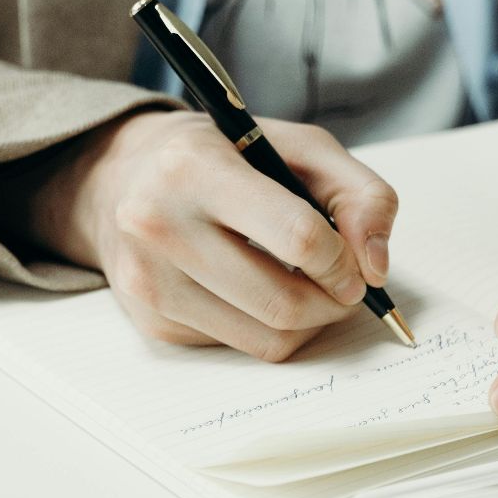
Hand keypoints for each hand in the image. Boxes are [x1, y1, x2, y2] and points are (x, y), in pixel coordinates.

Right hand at [27, 111, 396, 360]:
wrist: (121, 177)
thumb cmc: (223, 158)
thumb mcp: (298, 148)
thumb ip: (360, 194)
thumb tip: (376, 267)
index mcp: (196, 168)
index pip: (298, 237)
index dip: (343, 261)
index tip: (353, 264)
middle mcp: (158, 225)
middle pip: (284, 304)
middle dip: (333, 303)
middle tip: (342, 286)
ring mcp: (149, 281)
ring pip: (267, 340)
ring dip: (307, 323)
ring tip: (307, 287)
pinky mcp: (151, 322)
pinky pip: (239, 349)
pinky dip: (265, 327)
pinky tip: (254, 290)